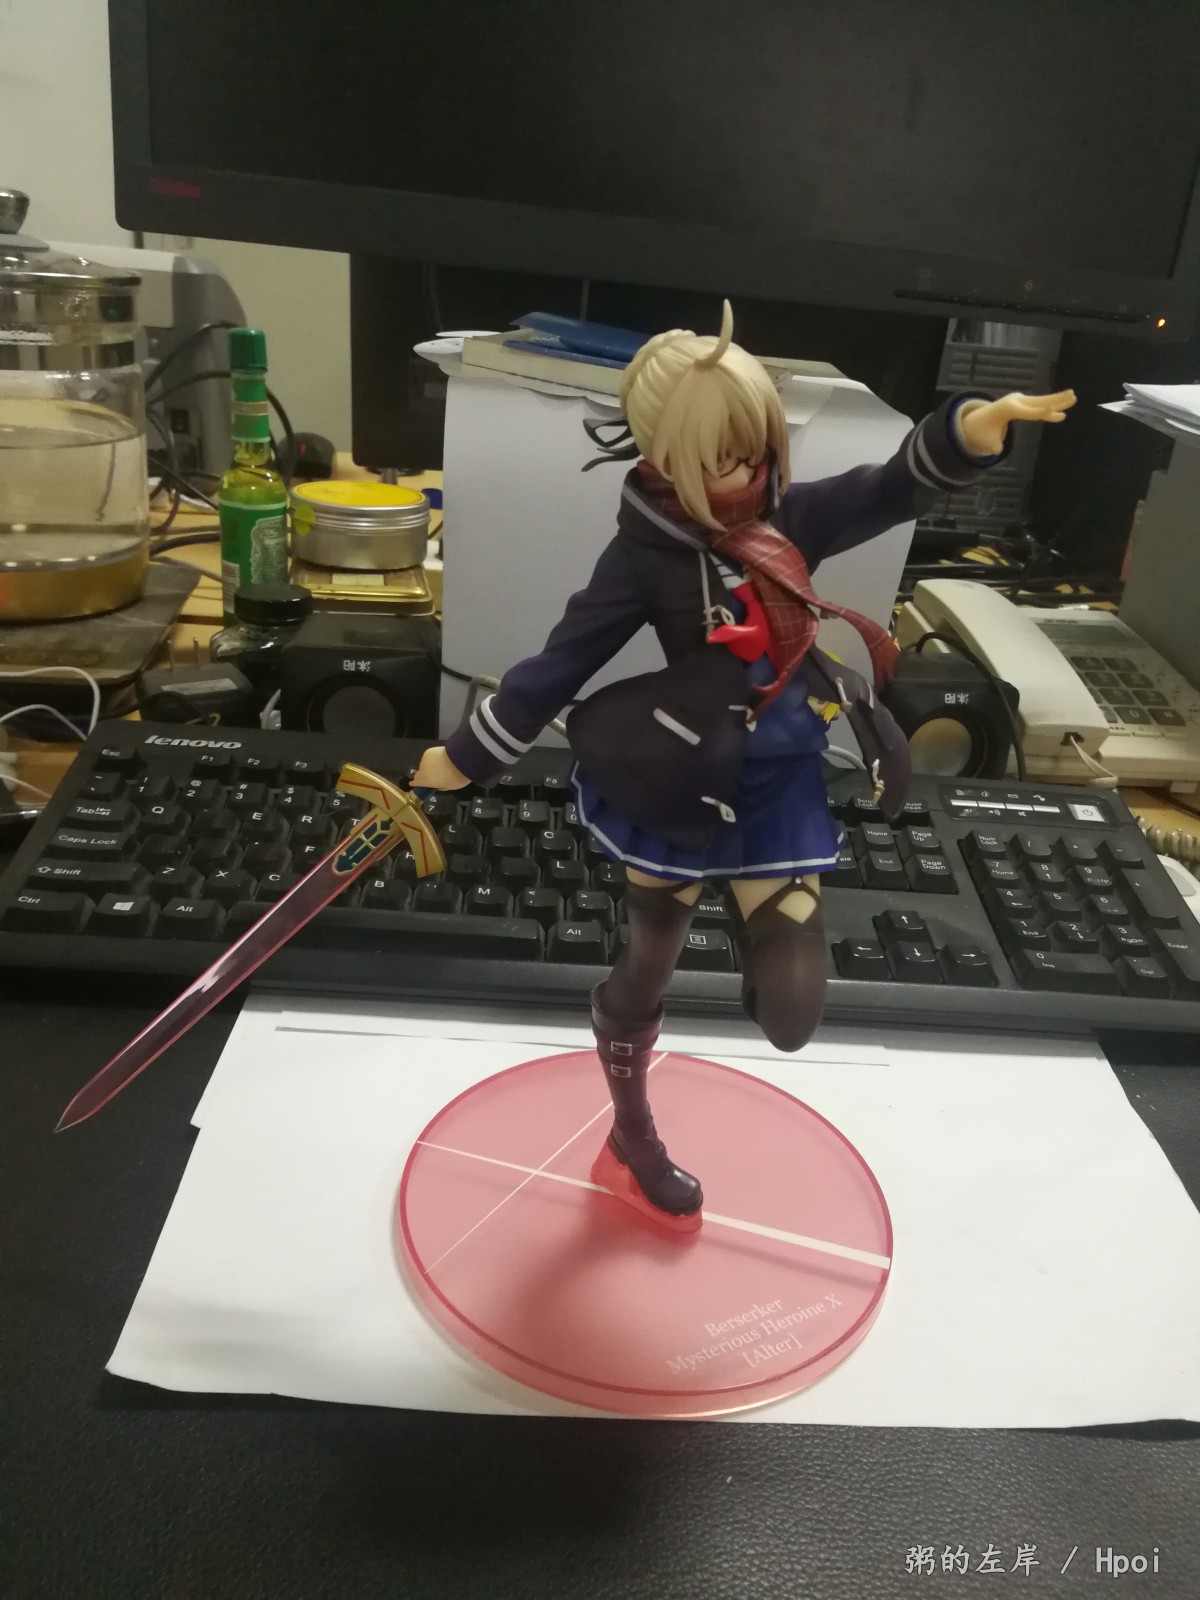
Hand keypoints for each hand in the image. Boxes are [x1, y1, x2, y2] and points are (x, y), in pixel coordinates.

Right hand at [411, 745, 470, 790]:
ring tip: (440, 764)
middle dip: (423, 775)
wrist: (461, 760)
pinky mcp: (428, 752)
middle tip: (432, 775)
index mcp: (426, 781)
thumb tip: (436, 784)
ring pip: (424, 764)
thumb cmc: (457, 777)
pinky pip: (428, 757)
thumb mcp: (449, 787)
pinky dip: (433, 758)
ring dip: (429, 766)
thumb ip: (440, 786)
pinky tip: (441, 757)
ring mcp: (424, 760)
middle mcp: (422, 770)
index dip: (415, 783)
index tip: (415, 783)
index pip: (415, 782)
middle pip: (418, 773)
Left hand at [958, 389, 1076, 456]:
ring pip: (1042, 402)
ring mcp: (1021, 401)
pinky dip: (1050, 412)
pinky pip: (1039, 408)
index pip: (1025, 411)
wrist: (979, 418)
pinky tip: (1062, 414)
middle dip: (1055, 400)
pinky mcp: (1024, 405)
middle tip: (1072, 395)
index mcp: (1008, 408)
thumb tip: (996, 450)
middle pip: (1039, 402)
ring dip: (1058, 401)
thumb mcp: (986, 440)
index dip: (1038, 412)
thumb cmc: (982, 430)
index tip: (1051, 409)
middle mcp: (1016, 401)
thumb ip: (992, 445)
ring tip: (1073, 397)